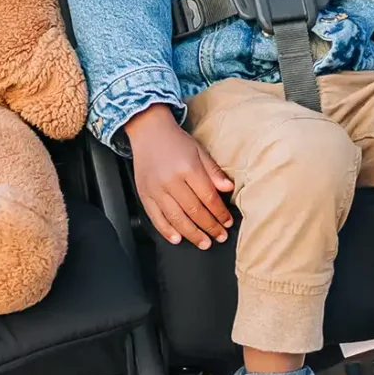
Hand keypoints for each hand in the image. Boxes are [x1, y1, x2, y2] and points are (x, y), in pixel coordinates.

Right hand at [124, 105, 234, 247]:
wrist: (148, 131)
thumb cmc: (176, 141)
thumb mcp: (199, 151)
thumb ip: (213, 172)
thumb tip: (229, 189)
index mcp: (188, 168)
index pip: (208, 197)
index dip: (220, 213)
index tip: (227, 222)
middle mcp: (171, 181)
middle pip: (194, 211)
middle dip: (210, 227)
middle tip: (220, 237)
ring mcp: (156, 189)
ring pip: (176, 218)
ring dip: (192, 234)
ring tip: (204, 243)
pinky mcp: (144, 194)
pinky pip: (155, 217)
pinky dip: (166, 230)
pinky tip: (177, 239)